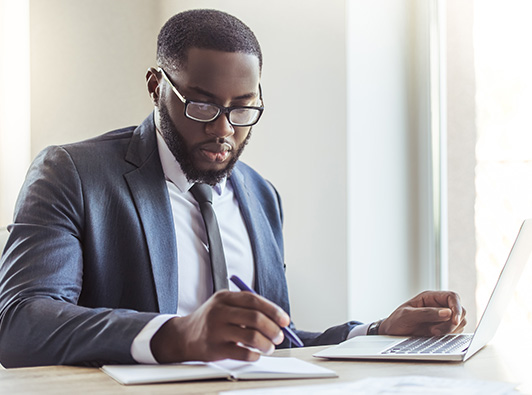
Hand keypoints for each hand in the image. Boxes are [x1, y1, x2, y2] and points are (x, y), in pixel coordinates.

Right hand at [150, 290, 288, 362]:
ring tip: (270, 347)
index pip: (254, 300)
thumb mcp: (224, 305)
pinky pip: (242, 353)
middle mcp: (219, 311)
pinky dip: (254, 355)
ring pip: (251, 336)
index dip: (273, 310)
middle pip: (255, 318)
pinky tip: (255, 354)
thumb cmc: (211, 320)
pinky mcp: (215, 348)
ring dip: (266, 344)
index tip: (284, 320)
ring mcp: (216, 330)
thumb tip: (277, 319)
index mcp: (224, 297)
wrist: (184, 336)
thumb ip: (246, 308)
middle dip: (273, 328)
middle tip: (279, 336)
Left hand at [378, 291, 466, 336]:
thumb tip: (447, 312)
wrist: (391, 333)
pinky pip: (455, 332)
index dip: (456, 307)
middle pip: (459, 311)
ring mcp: (442, 318)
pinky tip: (435, 336)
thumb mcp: (407, 315)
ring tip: (432, 333)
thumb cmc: (397, 321)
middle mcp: (438, 306)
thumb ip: (426, 313)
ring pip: (459, 323)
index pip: (452, 297)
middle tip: (435, 331)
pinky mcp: (443, 329)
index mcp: (430, 297)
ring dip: (450, 330)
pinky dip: (449, 335)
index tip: (454, 320)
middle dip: (452, 323)